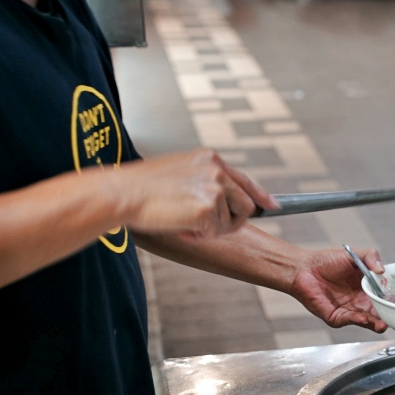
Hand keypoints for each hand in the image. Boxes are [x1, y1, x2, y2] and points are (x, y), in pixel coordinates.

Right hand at [119, 149, 277, 237]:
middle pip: (247, 206)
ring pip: (231, 223)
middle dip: (232, 221)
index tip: (273, 206)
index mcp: (210, 159)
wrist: (121, 193)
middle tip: (207, 226)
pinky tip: (179, 225)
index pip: (245, 181)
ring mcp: (214, 189)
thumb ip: (205, 181)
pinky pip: (214, 233)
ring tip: (184, 219)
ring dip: (211, 229)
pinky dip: (198, 235)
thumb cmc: (142, 186)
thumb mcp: (180, 172)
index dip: (261, 197)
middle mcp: (217, 171)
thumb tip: (225, 198)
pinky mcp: (207, 208)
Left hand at [289, 247, 387, 332]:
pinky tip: (363, 318)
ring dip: (375, 323)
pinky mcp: (337, 317)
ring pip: (367, 320)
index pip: (385, 297)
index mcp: (368, 288)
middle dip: (387, 317)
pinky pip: (349, 320)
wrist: (303, 269)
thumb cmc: (327, 260)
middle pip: (379, 312)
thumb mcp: (354, 255)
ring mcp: (349, 310)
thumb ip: (371, 257)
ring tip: (382, 324)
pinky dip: (357, 320)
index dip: (393, 301)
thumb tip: (383, 270)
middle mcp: (360, 301)